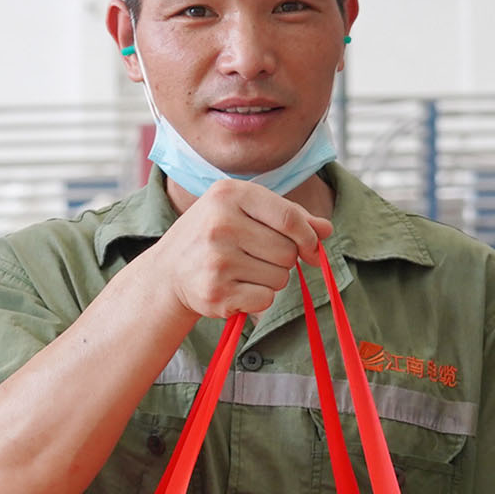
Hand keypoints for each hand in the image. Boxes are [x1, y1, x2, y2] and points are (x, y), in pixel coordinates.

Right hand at [152, 178, 333, 319]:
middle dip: (283, 259)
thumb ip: (288, 217)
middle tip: (256, 256)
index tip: (310, 247)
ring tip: (242, 270)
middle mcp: (220, 224)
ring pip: (280, 277)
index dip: (308, 236)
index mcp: (229, 194)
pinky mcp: (216, 293)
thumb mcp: (244, 212)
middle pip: (288, 251)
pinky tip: (235, 288)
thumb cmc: (214, 236)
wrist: (168, 272)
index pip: (289, 218)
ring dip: (271, 279)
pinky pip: (265, 299)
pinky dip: (257, 298)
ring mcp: (216, 260)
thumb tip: (326, 230)